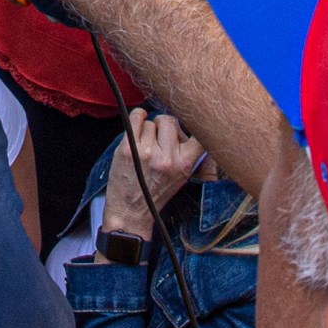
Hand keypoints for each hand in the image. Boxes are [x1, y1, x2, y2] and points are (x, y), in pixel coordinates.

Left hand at [102, 108, 205, 237]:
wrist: (130, 210)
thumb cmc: (156, 191)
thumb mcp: (181, 176)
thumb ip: (187, 152)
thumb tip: (187, 122)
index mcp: (184, 164)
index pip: (200, 135)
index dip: (196, 124)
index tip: (193, 120)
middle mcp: (166, 158)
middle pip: (170, 121)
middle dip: (165, 127)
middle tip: (160, 140)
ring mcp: (146, 152)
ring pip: (152, 122)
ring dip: (149, 129)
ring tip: (146, 145)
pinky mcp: (127, 149)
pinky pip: (136, 118)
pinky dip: (137, 118)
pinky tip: (138, 125)